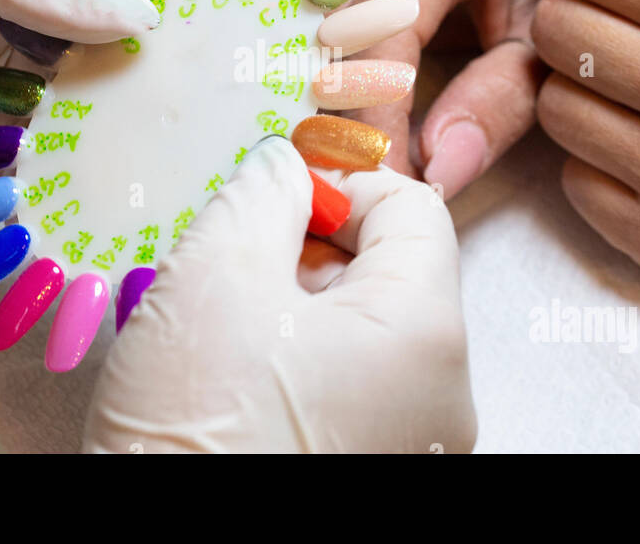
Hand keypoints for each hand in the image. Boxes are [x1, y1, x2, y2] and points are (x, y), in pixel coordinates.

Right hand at [83, 137, 475, 452]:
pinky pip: (347, 390)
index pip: (415, 207)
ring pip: (362, 333)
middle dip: (306, 245)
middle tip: (228, 257)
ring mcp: (410, 449)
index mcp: (428, 334)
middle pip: (390, 272)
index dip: (342, 178)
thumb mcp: (217, 274)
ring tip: (216, 324)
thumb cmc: (197, 428)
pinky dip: (292, 363)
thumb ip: (262, 191)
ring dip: (290, 305)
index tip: (273, 188)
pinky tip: (228, 378)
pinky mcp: (370, 474)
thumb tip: (287, 164)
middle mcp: (442, 398)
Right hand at [333, 0, 574, 197]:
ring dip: (318, 96)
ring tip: (338, 160)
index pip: (386, 33)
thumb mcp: (548, 45)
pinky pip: (305, 19)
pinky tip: (322, 120)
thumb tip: (436, 172)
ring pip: (310, 27)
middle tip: (355, 186)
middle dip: (339, 114)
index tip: (382, 181)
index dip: (376, 115)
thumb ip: (500, 106)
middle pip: (335, 30)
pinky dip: (312, 73)